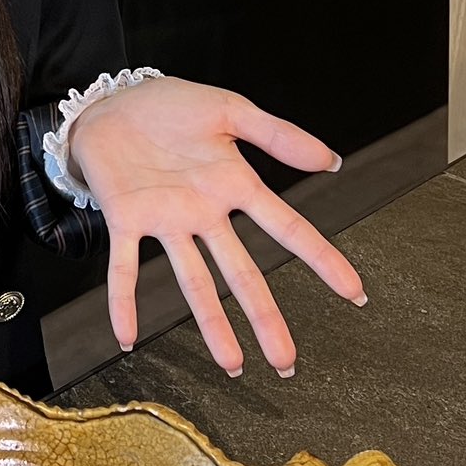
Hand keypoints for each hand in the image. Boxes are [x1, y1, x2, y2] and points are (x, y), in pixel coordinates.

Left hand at [67, 76, 365, 376]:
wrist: (111, 100)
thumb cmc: (169, 106)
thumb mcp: (229, 110)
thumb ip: (279, 135)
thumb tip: (332, 161)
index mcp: (234, 186)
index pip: (287, 228)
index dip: (321, 259)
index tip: (354, 292)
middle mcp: (203, 213)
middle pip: (242, 273)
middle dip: (265, 318)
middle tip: (286, 362)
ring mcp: (165, 220)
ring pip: (192, 281)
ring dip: (212, 324)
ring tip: (232, 364)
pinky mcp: (125, 219)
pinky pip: (124, 268)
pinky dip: (124, 302)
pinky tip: (128, 336)